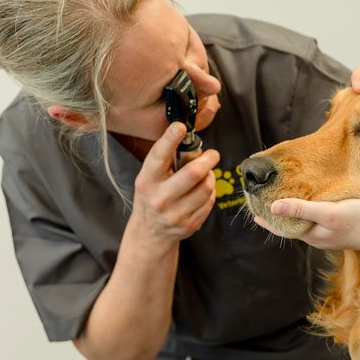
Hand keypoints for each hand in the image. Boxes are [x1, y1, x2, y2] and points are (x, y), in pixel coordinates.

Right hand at [129, 122, 219, 245]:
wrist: (151, 232)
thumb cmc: (153, 195)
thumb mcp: (151, 177)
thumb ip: (167, 160)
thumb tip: (191, 142)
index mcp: (147, 182)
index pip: (159, 157)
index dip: (170, 140)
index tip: (180, 127)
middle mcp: (159, 199)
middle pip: (193, 173)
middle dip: (208, 159)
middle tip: (213, 154)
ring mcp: (175, 214)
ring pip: (207, 186)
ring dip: (210, 176)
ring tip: (205, 175)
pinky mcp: (190, 225)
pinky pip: (210, 201)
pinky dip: (210, 192)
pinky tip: (202, 191)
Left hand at [254, 198, 359, 253]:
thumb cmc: (359, 219)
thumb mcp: (327, 211)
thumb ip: (300, 209)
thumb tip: (272, 208)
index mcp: (311, 235)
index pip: (282, 228)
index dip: (267, 220)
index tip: (253, 211)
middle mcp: (317, 238)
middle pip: (291, 228)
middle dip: (278, 218)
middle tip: (264, 207)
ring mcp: (329, 236)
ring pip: (304, 226)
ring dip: (292, 217)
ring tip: (283, 206)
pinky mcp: (340, 231)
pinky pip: (317, 224)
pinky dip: (307, 216)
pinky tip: (310, 208)